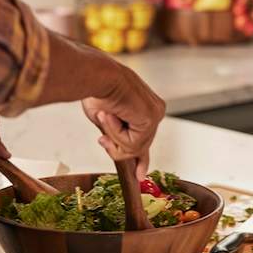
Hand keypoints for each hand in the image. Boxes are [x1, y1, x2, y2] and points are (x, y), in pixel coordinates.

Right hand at [82, 64, 164, 179]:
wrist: (96, 76)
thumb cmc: (96, 91)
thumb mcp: (105, 120)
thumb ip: (113, 135)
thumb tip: (111, 146)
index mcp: (145, 109)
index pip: (145, 138)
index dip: (141, 159)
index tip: (139, 176)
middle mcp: (155, 111)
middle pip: (139, 146)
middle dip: (117, 147)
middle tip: (102, 139)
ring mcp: (156, 115)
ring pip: (133, 148)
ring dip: (113, 136)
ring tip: (105, 115)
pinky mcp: (151, 119)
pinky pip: (132, 144)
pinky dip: (116, 133)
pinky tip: (112, 115)